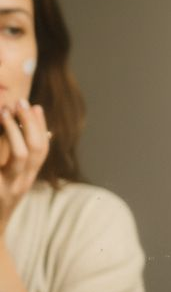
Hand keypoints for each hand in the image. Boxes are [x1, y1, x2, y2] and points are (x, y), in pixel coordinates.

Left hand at [0, 101, 49, 233]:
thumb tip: (45, 135)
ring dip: (13, 132)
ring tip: (4, 112)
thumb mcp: (13, 184)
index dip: (40, 127)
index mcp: (26, 181)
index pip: (42, 150)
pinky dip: (0, 146)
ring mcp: (8, 189)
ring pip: (20, 157)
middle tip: (20, 102)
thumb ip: (25, 163)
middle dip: (28, 125)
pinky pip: (0, 167)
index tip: (34, 106)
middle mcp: (21, 185)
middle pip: (35, 151)